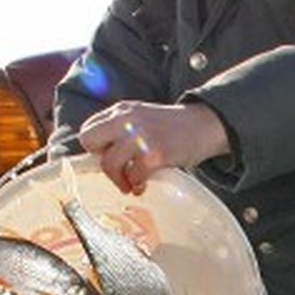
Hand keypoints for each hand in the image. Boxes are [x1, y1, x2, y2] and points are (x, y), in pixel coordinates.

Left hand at [78, 101, 230, 195]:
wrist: (206, 125)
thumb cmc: (175, 127)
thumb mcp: (143, 117)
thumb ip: (121, 129)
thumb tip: (100, 155)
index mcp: (122, 110)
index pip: (88, 128)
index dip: (97, 146)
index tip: (111, 155)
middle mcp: (127, 119)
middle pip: (90, 141)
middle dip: (101, 160)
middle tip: (117, 169)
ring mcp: (140, 136)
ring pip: (109, 163)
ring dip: (118, 179)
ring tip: (130, 183)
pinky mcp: (155, 154)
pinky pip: (134, 175)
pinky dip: (137, 184)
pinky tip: (144, 185)